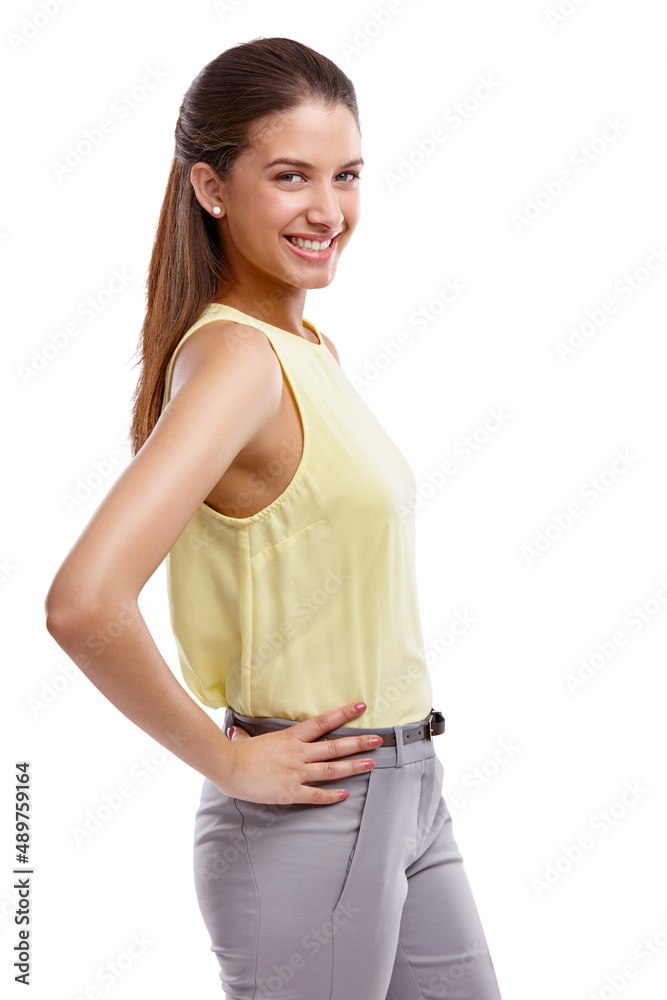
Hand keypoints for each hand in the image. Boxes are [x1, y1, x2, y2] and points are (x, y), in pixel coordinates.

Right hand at [218, 701, 382, 804]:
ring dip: (353, 766)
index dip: (344, 714)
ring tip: (370, 763)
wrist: (227, 767)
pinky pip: (316, 794)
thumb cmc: (237, 752)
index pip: (323, 722)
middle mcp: (298, 753)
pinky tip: (344, 794)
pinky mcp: (290, 792)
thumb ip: (250, 736)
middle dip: (359, 743)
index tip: (361, 706)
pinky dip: (331, 795)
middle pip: (335, 746)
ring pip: (331, 769)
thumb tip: (237, 733)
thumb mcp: (249, 738)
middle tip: (378, 739)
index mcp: (291, 737)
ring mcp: (296, 773)